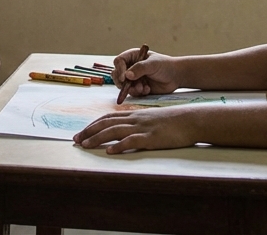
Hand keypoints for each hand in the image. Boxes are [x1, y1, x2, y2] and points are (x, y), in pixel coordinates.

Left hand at [73, 105, 197, 153]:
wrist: (190, 120)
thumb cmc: (173, 121)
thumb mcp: (151, 119)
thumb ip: (138, 123)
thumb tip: (126, 132)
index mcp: (134, 115)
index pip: (108, 118)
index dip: (93, 124)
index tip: (82, 132)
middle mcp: (134, 119)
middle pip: (106, 123)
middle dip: (89, 131)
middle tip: (76, 140)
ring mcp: (142, 128)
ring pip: (114, 131)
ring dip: (97, 138)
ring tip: (85, 145)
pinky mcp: (151, 138)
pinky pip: (132, 141)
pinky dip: (119, 146)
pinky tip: (109, 151)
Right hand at [113, 49, 179, 100]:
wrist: (175, 77)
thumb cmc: (165, 65)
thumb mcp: (153, 64)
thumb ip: (140, 68)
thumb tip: (127, 75)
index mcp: (132, 57)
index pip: (119, 62)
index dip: (119, 69)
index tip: (124, 78)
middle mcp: (130, 67)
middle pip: (116, 74)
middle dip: (122, 82)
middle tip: (128, 86)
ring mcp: (133, 78)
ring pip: (123, 85)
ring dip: (132, 88)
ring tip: (143, 88)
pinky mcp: (137, 88)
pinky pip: (131, 92)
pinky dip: (138, 92)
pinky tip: (147, 89)